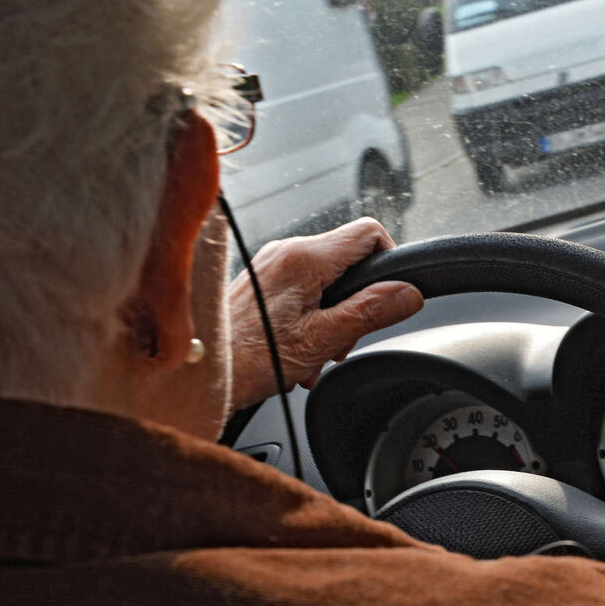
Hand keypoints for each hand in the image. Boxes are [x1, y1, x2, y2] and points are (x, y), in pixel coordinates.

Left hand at [227, 218, 423, 407]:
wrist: (196, 372)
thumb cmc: (246, 359)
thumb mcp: (321, 340)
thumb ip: (370, 312)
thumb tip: (408, 294)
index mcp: (304, 258)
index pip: (369, 233)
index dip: (389, 261)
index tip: (388, 296)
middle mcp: (286, 251)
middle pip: (350, 261)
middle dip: (357, 303)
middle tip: (342, 341)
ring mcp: (271, 265)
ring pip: (327, 279)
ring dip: (332, 318)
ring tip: (314, 355)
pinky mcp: (262, 281)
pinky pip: (303, 290)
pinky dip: (310, 319)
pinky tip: (298, 352)